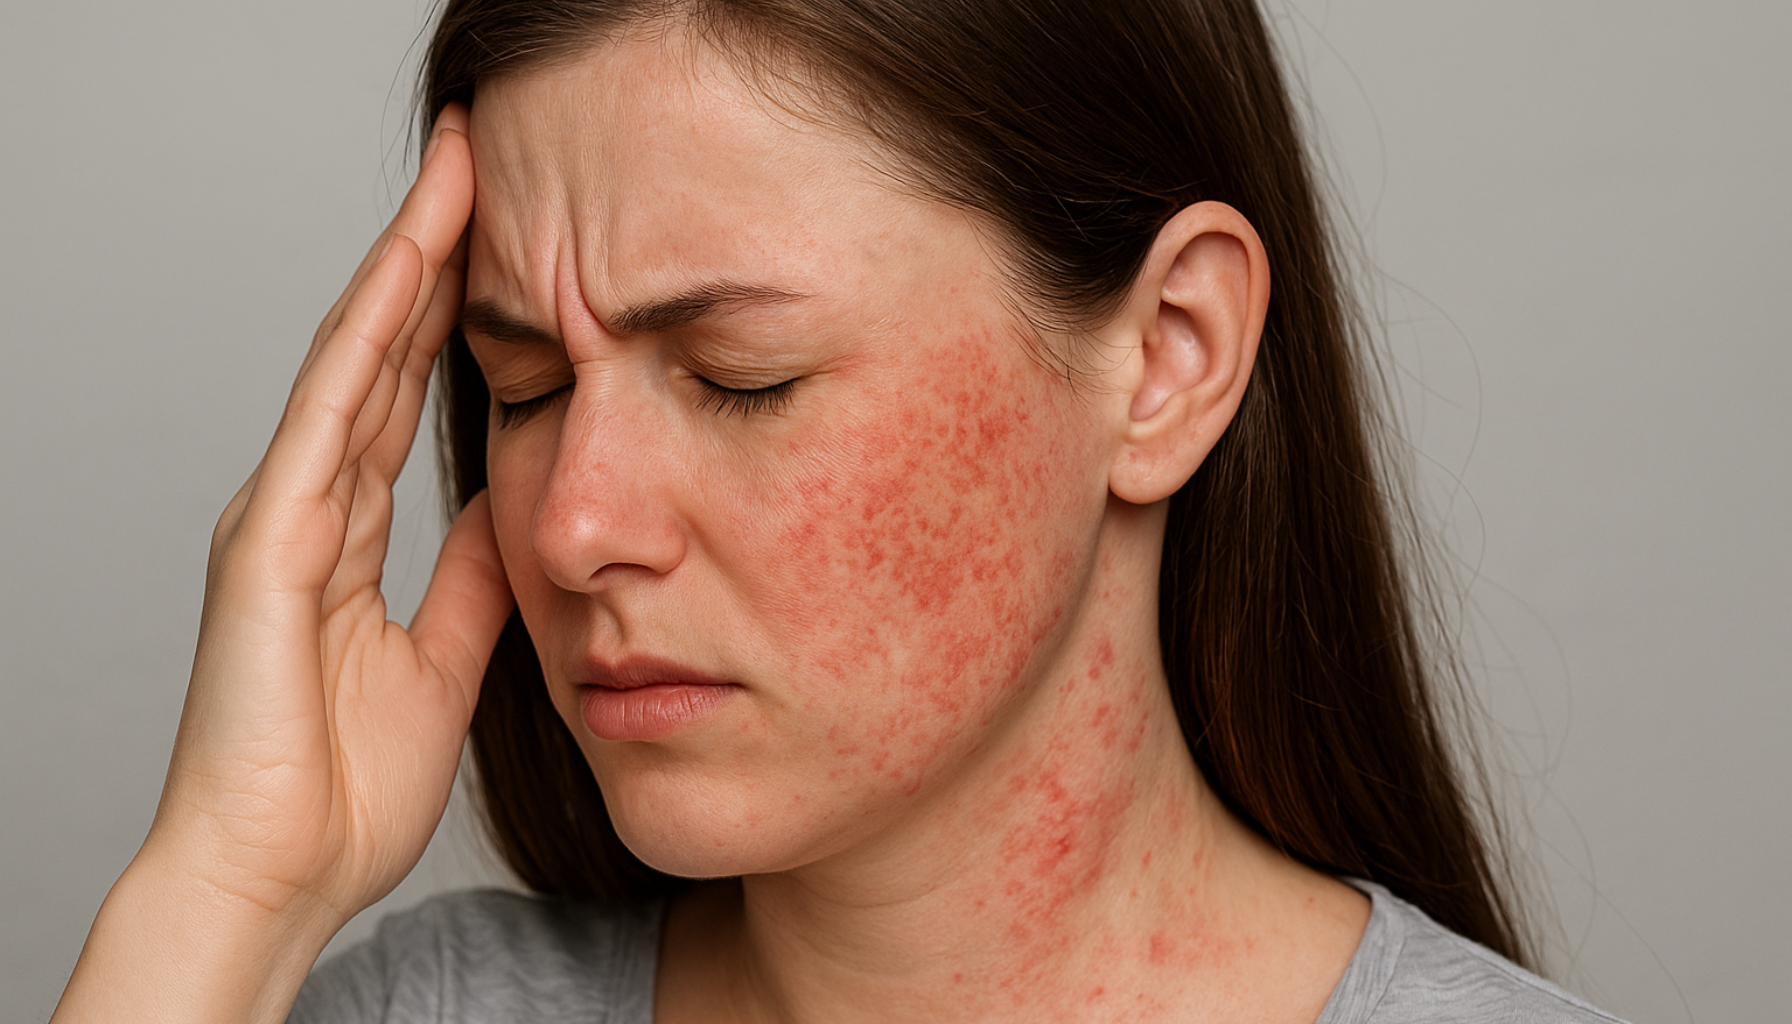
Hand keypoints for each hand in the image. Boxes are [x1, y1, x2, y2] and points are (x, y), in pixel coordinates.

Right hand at [146, 103, 509, 925]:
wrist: (276, 876)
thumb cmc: (341, 788)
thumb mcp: (443, 658)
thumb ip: (468, 575)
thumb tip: (512, 504)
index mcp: (344, 534)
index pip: (408, 393)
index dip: (454, 311)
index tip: (512, 239)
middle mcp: (307, 506)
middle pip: (381, 354)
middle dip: (431, 255)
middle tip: (482, 162)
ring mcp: (280, 517)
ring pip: (352, 362)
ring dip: (402, 265)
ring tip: (456, 177)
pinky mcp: (268, 545)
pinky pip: (327, 422)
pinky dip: (365, 343)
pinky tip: (402, 274)